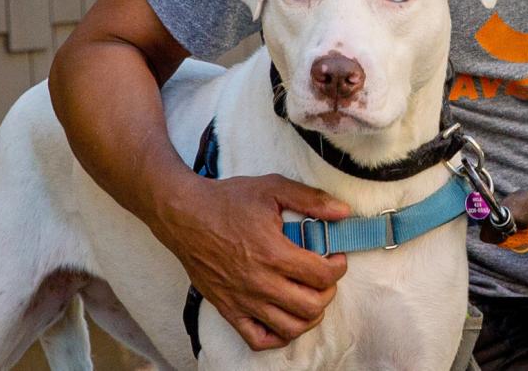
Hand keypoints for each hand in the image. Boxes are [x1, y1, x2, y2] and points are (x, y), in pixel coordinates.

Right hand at [154, 173, 350, 350]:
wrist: (185, 214)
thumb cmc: (228, 200)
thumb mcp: (272, 187)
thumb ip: (311, 199)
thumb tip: (343, 212)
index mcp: (274, 253)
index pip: (322, 275)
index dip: (338, 267)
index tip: (336, 257)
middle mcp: (260, 282)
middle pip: (311, 306)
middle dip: (327, 292)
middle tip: (324, 276)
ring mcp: (243, 300)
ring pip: (289, 327)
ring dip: (309, 315)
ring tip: (309, 296)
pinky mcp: (227, 309)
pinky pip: (258, 339)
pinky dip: (277, 335)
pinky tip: (284, 317)